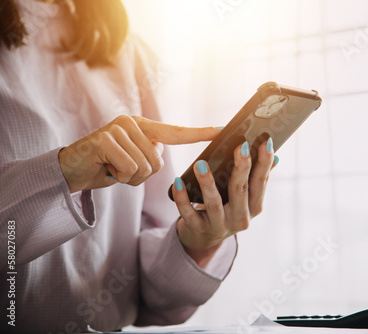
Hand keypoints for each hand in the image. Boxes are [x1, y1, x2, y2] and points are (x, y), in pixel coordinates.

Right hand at [58, 115, 219, 192]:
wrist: (72, 170)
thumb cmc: (106, 167)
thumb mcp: (134, 162)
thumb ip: (151, 155)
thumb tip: (161, 152)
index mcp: (144, 127)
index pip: (177, 132)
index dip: (201, 133)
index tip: (223, 130)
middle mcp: (133, 122)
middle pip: (159, 162)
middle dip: (141, 176)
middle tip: (121, 169)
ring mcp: (118, 128)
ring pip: (144, 167)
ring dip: (129, 177)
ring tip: (113, 167)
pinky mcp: (105, 138)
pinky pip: (129, 169)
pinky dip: (118, 177)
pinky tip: (105, 167)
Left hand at [172, 138, 276, 267]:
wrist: (203, 238)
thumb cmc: (227, 209)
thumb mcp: (244, 198)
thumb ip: (256, 179)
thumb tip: (274, 156)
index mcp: (254, 207)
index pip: (261, 182)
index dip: (264, 163)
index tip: (265, 143)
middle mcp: (240, 218)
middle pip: (240, 191)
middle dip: (242, 168)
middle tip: (240, 146)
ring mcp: (219, 226)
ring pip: (213, 203)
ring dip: (207, 182)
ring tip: (200, 163)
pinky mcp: (197, 229)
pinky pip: (188, 212)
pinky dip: (182, 197)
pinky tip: (178, 181)